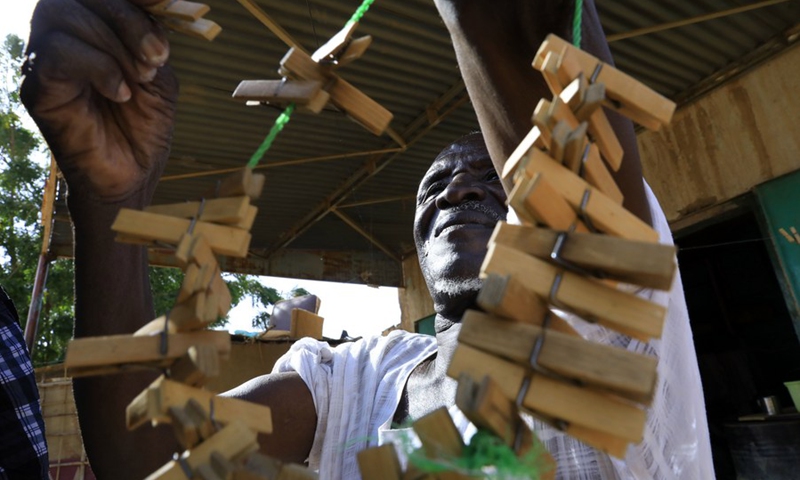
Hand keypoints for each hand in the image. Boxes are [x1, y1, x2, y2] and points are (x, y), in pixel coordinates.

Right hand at [20, 0, 178, 202]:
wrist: (131, 176)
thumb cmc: (143, 126)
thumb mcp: (159, 74)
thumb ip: (153, 35)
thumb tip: (160, 2)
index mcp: (91, 27)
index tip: (164, 3)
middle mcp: (61, 36)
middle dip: (127, 17)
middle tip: (156, 56)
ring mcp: (43, 59)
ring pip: (63, 14)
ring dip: (115, 44)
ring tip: (142, 78)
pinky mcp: (37, 87)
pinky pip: (57, 52)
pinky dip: (99, 67)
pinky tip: (121, 93)